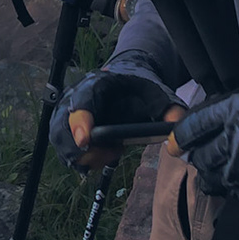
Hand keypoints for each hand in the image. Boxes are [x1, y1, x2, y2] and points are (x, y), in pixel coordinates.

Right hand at [48, 63, 180, 170]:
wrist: (126, 81)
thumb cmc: (140, 89)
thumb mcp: (159, 95)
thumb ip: (170, 110)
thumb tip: (178, 129)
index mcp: (97, 83)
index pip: (81, 102)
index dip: (80, 122)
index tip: (86, 141)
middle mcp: (73, 97)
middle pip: (62, 128)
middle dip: (83, 149)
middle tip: (112, 153)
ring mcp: (66, 114)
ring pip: (60, 142)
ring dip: (84, 156)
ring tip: (113, 151)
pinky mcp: (66, 128)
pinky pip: (65, 149)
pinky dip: (84, 158)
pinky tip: (106, 153)